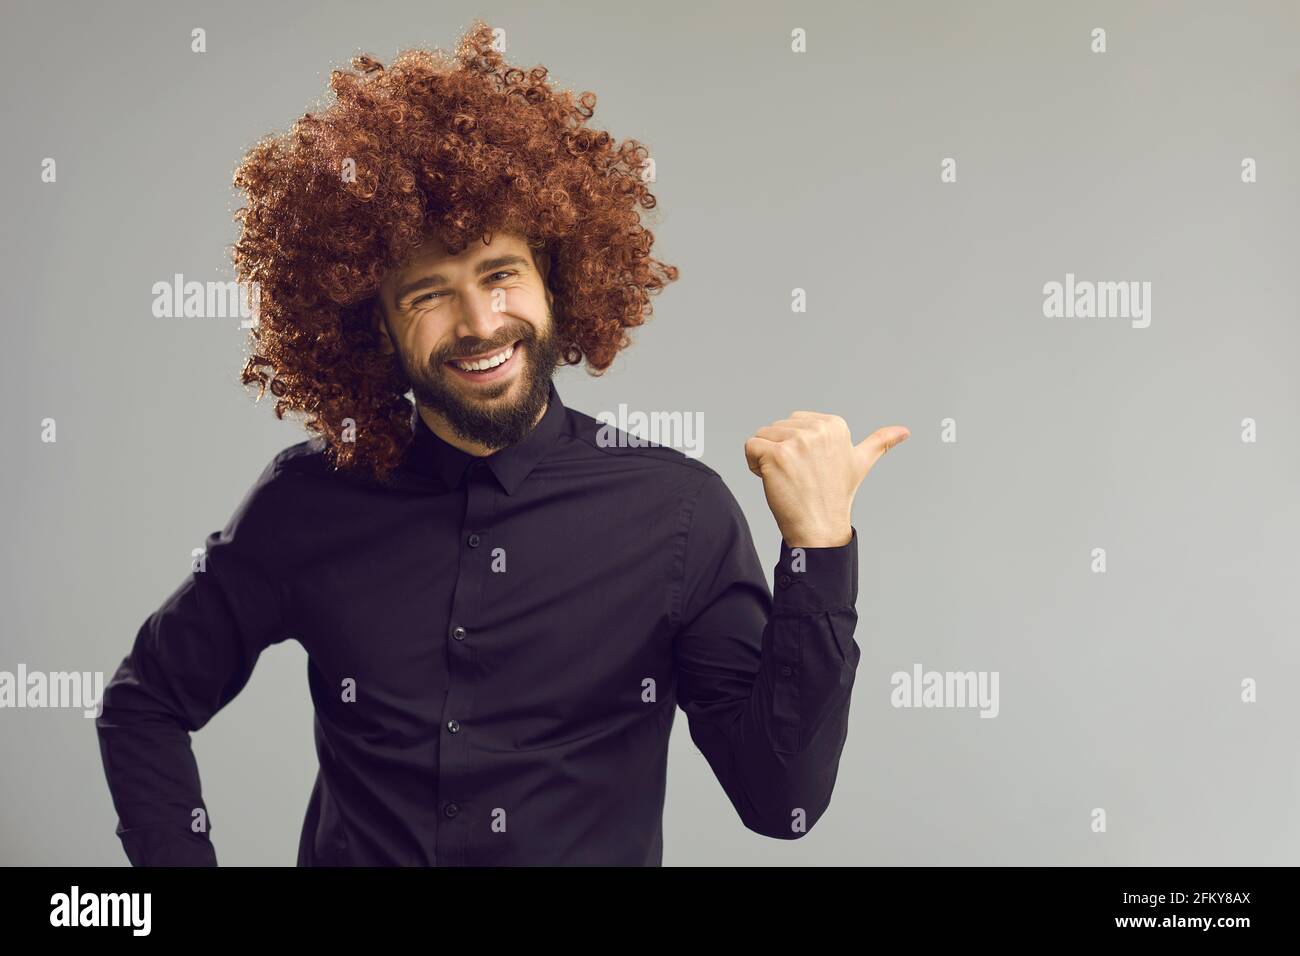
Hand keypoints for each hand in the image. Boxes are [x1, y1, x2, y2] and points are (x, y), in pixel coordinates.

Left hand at [744, 411, 908, 547]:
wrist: (821, 528)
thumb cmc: (836, 497)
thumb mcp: (861, 463)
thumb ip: (880, 442)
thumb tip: (904, 430)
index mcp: (835, 425)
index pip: (793, 422)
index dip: (795, 446)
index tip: (810, 468)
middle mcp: (817, 429)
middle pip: (776, 428)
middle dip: (779, 452)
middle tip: (799, 477)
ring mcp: (797, 441)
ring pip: (762, 437)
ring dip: (765, 459)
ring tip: (788, 480)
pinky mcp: (777, 454)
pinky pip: (750, 447)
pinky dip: (753, 465)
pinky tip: (771, 481)